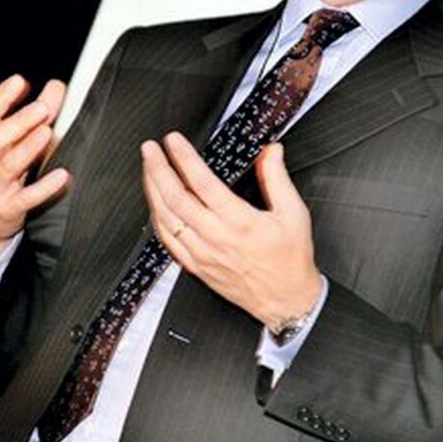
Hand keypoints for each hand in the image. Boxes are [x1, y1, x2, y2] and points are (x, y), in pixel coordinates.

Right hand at [0, 74, 69, 270]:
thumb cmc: (1, 175)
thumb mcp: (9, 146)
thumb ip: (32, 117)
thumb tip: (55, 86)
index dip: (2, 97)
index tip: (20, 81)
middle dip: (19, 121)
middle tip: (42, 107)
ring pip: (8, 165)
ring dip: (28, 148)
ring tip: (46, 133)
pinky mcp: (8, 208)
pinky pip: (26, 198)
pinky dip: (44, 187)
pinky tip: (63, 176)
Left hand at [141, 132, 321, 328]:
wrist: (286, 300)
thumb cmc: (290, 260)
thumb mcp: (294, 213)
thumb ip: (277, 178)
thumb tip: (271, 151)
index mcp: (240, 222)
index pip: (202, 183)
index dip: (184, 158)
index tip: (174, 141)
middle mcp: (216, 238)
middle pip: (176, 198)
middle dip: (158, 169)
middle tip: (150, 148)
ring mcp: (202, 254)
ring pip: (166, 219)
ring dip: (152, 191)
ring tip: (148, 168)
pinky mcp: (196, 266)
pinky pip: (167, 241)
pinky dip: (157, 219)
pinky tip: (154, 204)